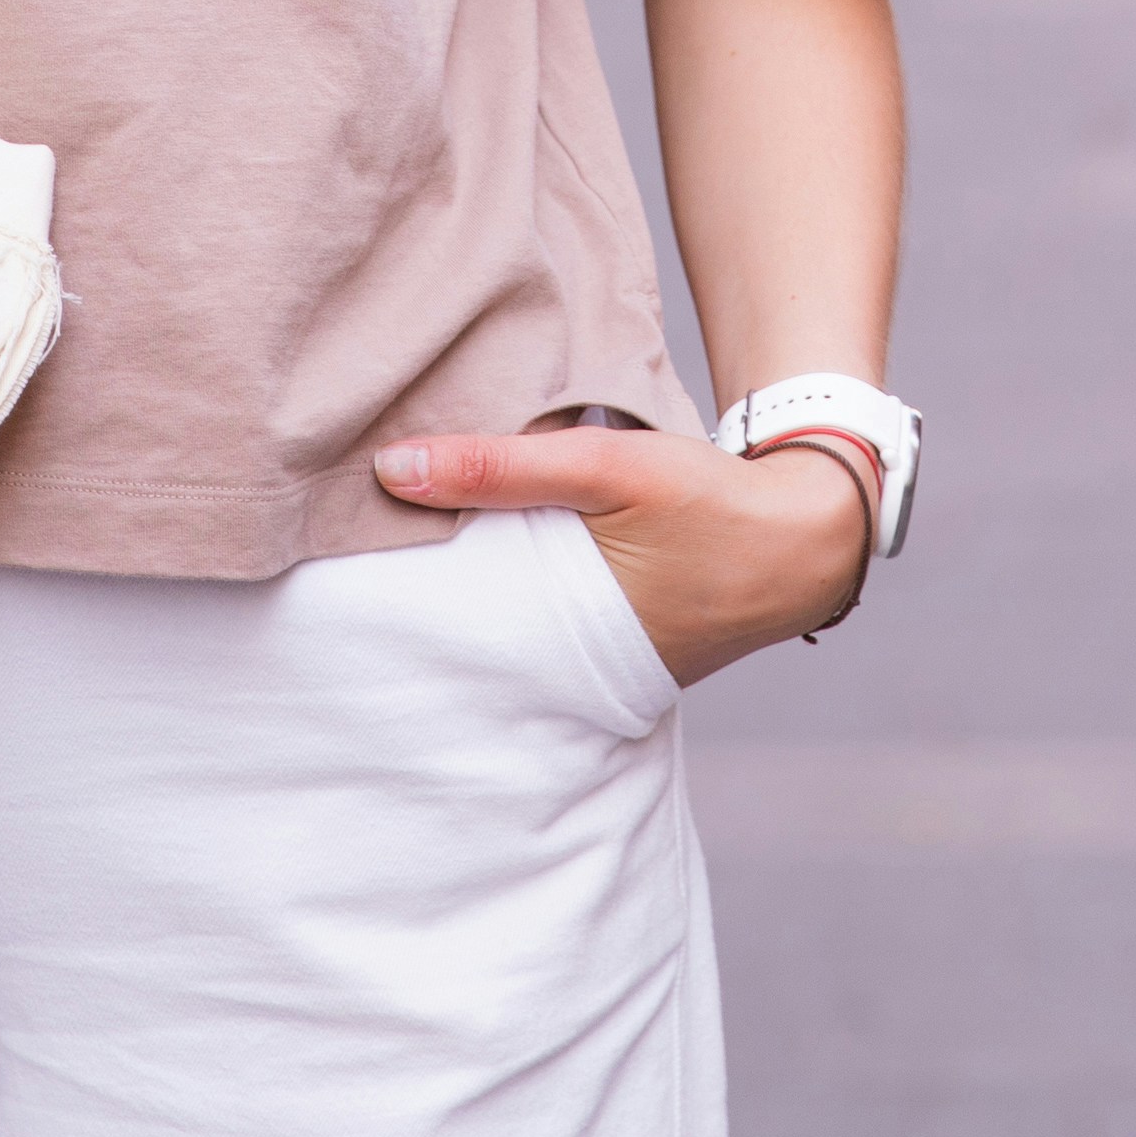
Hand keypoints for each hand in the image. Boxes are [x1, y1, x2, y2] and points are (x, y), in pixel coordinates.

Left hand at [372, 424, 872, 685]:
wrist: (808, 533)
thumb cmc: (707, 502)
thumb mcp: (604, 469)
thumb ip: (500, 467)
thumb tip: (388, 468)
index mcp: (555, 643)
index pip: (445, 645)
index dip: (388, 625)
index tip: (327, 582)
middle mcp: (565, 668)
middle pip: (466, 645)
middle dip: (416, 620)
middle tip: (339, 577)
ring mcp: (589, 659)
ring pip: (501, 628)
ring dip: (465, 598)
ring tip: (392, 565)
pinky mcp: (609, 637)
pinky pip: (537, 616)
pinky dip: (509, 589)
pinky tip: (474, 556)